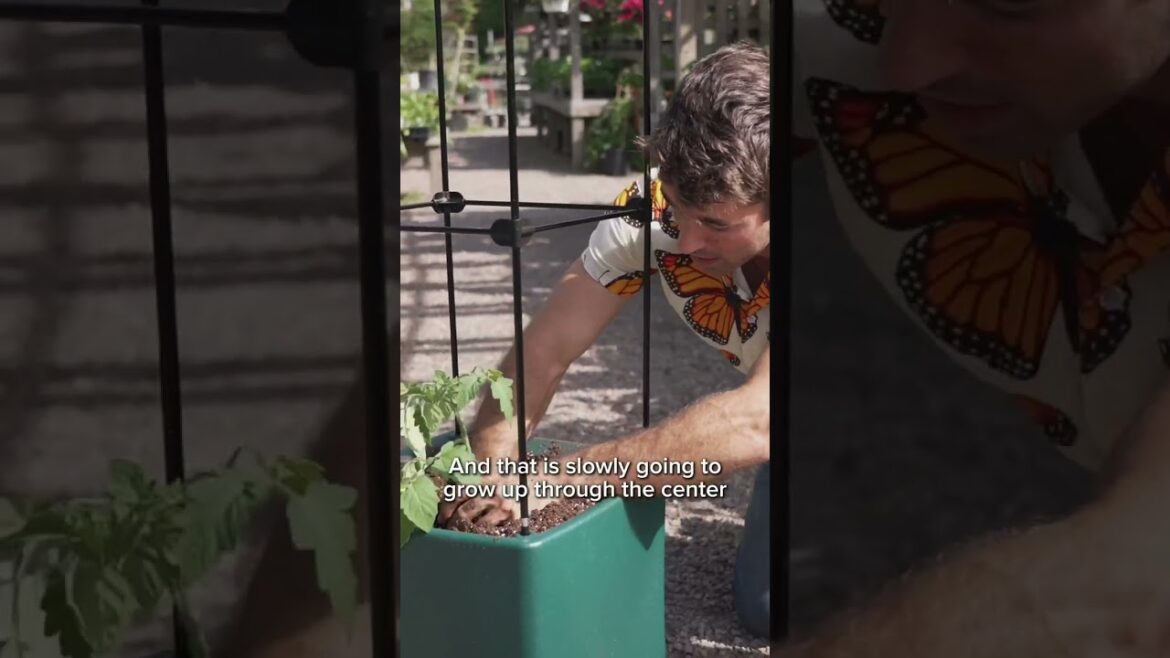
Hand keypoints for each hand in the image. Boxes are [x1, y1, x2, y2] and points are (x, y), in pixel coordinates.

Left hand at [437, 470, 562, 527]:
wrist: (545, 480)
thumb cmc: (518, 477)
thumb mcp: (497, 473)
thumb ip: (480, 482)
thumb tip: (457, 495)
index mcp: (485, 478)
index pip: (457, 494)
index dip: (446, 508)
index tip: (442, 517)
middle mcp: (492, 492)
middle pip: (464, 512)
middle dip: (453, 524)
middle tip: (449, 530)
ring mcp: (503, 506)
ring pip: (477, 524)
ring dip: (467, 532)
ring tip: (462, 536)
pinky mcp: (513, 517)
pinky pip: (495, 529)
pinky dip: (486, 535)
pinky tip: (482, 537)